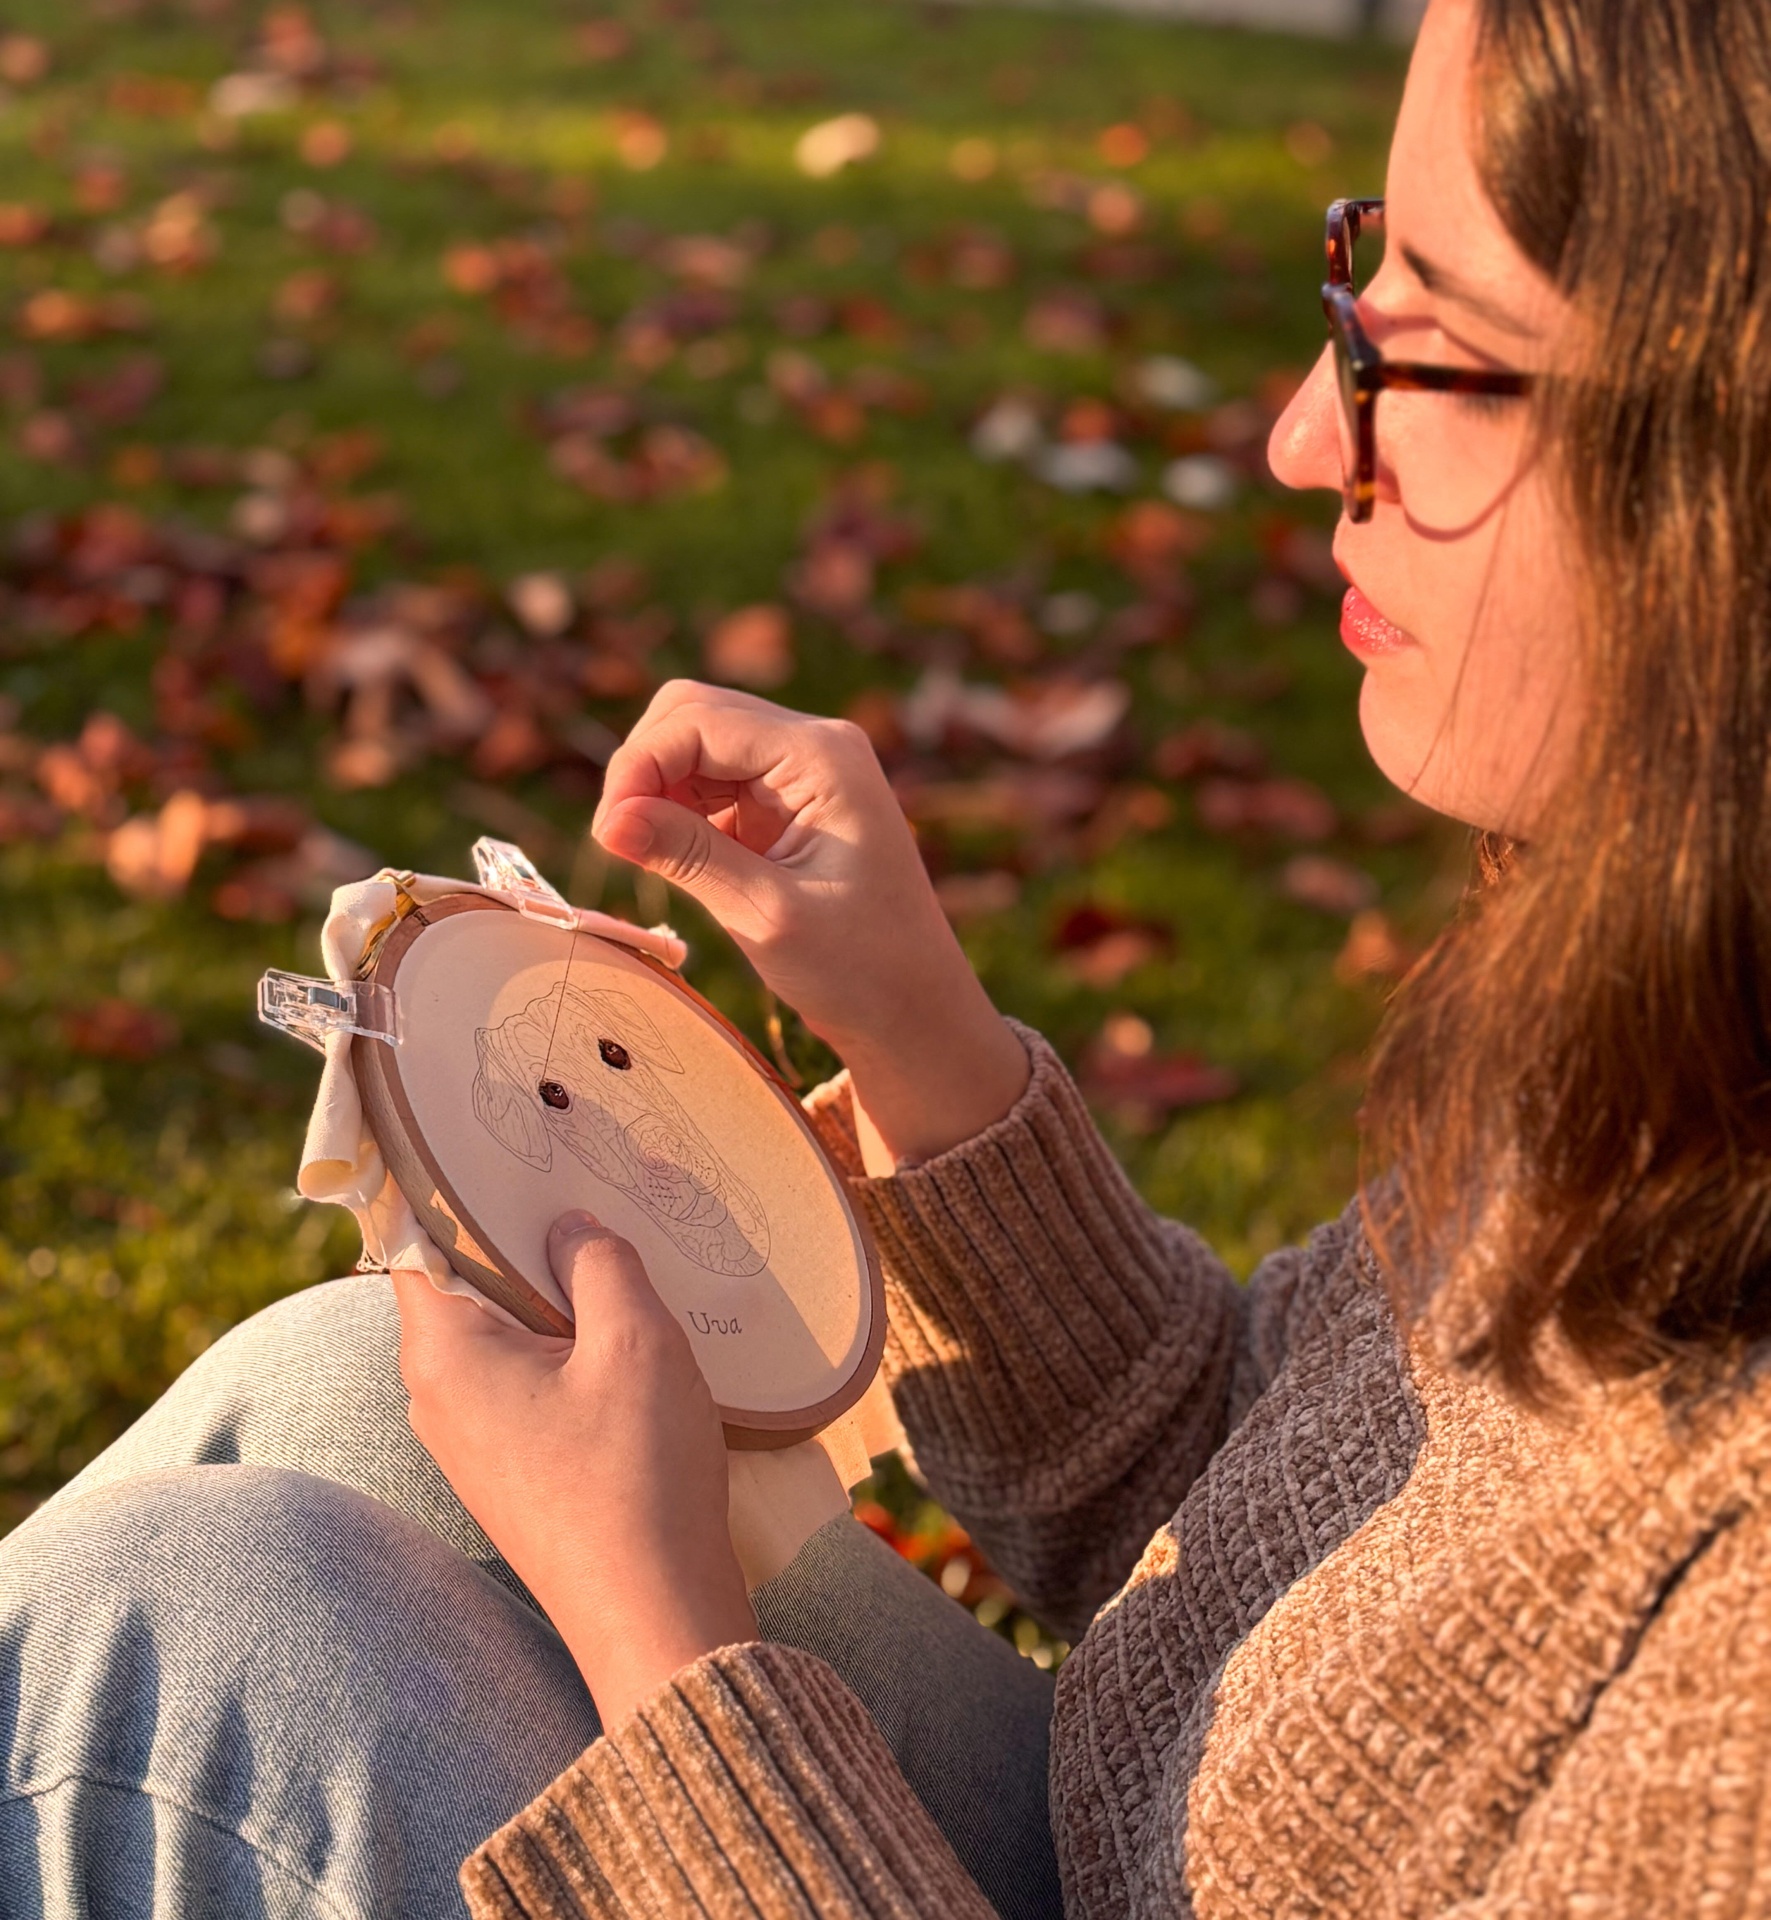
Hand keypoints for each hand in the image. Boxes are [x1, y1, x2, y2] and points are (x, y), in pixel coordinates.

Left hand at [393, 1211, 756, 1730]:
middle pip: (458, 1284)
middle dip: (515, 1240)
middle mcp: (436, 1397)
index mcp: (444, 1353)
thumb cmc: (637, 1472)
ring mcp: (468, 1442)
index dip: (450, 1188)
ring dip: (546, 1299)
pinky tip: (617, 1344)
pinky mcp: (506, 1473)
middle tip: (577, 1192)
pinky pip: (517, 1383)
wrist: (652, 1613)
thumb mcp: (634, 1338)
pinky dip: (558, 1350)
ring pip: (494, 1335)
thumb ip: (597, 1261)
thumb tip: (568, 1226)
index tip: (492, 1144)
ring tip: (611, 1264)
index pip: (417, 1242)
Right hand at [592, 680, 1027, 1165]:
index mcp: (823, 757)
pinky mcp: (787, 806)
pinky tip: (675, 860)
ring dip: (659, 791)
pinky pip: (713, 784)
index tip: (608, 834)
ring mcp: (802, 773)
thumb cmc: (860, 970)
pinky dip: (680, 813)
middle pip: (693, 715)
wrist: (915, 1012)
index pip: (699, 720)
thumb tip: (608, 820)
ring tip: (651, 859)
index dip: (639, 765)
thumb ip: (688, 857)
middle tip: (621, 843)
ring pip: (696, 746)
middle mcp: (815, 747)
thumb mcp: (766, 914)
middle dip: (645, 768)